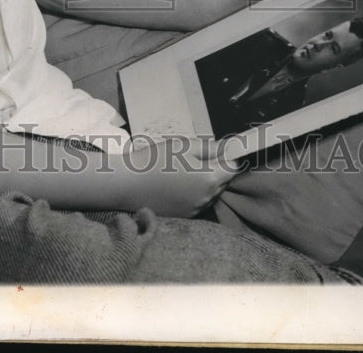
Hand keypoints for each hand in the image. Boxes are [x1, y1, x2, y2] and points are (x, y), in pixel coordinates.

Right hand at [116, 136, 240, 218]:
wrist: (129, 183)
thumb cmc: (156, 159)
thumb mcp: (185, 145)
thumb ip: (210, 147)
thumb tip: (229, 147)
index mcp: (211, 179)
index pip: (233, 167)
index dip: (227, 156)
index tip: (217, 149)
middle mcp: (208, 198)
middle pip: (223, 181)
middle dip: (216, 169)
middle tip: (195, 157)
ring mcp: (196, 210)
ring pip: (211, 193)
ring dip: (205, 182)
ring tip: (183, 171)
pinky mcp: (185, 217)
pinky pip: (198, 202)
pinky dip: (193, 193)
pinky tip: (176, 184)